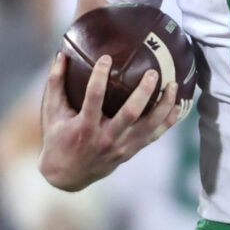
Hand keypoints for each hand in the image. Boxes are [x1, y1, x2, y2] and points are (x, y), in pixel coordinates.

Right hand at [39, 53, 176, 191]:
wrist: (68, 174)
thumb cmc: (57, 137)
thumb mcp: (51, 112)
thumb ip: (55, 83)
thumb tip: (61, 54)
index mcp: (84, 127)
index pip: (93, 99)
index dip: (99, 78)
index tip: (106, 58)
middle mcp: (106, 138)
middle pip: (130, 114)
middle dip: (144, 92)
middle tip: (153, 73)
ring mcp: (122, 147)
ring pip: (149, 126)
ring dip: (164, 106)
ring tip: (173, 84)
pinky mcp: (131, 151)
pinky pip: (154, 135)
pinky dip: (168, 121)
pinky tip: (178, 106)